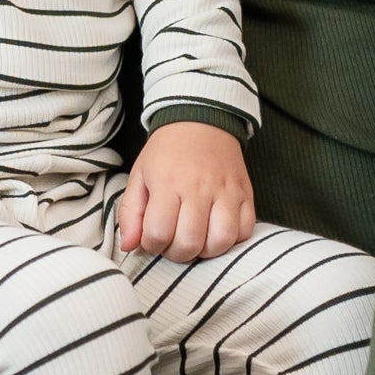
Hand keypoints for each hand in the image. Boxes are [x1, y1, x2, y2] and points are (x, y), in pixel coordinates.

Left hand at [117, 121, 255, 262]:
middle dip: (177, 253)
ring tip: (196, 239)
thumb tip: (128, 247)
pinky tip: (217, 231)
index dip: (152, 245)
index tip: (152, 237)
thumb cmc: (166, 153)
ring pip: (221, 241)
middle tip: (173, 241)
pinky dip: (232, 240)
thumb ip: (130, 214)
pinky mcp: (246, 194)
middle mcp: (199, 188)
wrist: (201, 122)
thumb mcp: (139, 177)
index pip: (158, 233)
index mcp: (167, 183)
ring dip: (206, 251)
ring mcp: (226, 192)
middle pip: (190, 243)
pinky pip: (245, 231)